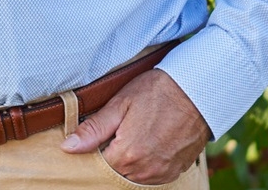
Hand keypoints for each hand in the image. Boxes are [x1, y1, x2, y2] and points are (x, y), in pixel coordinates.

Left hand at [59, 69, 210, 185]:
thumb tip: (68, 147)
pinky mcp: (176, 171)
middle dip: (113, 157)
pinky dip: (147, 165)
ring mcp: (162, 172)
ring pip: (134, 177)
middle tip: (120, 132)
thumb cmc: (158, 91)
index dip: (97, 150)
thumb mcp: (121, 103)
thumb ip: (94, 129)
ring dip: (130, 163)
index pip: (98, 166)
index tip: (101, 135)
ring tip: (136, 135)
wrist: (199, 90)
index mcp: (127, 154)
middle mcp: (144, 170)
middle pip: (116, 173)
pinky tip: (149, 143)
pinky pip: (153, 176)